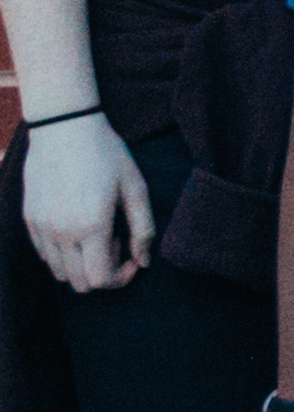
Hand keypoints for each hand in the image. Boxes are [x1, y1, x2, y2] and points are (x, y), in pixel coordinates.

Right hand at [19, 116, 152, 291]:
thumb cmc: (107, 154)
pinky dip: (64, 253)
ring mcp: (41, 228)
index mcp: (91, 226)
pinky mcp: (29, 220)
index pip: (100, 280)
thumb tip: (144, 262)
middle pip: (79, 283)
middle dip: (104, 274)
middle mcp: (61, 233)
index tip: (134, 260)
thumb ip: (143, 229)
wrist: (65, 128)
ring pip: (60, 273)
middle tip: (118, 244)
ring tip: (99, 234)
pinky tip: (79, 227)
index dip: (121, 279)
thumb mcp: (136, 188)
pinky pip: (45, 254)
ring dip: (83, 265)